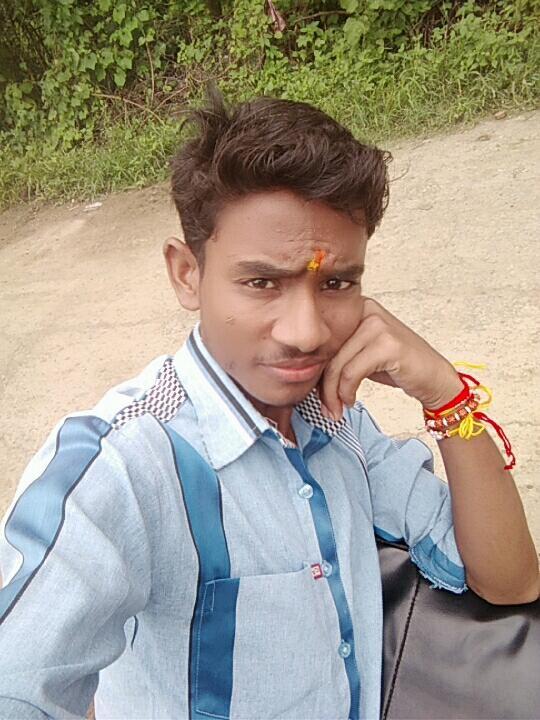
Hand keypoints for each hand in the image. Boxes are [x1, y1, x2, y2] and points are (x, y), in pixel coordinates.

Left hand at [317, 297, 463, 419]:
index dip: (316, 369)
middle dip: (323, 386)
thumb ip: (337, 353)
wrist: (434, 377)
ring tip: (337, 409)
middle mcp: (366, 309)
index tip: (316, 393)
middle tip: (326, 408)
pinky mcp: (387, 344)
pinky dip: (347, 392)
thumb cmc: (397, 366)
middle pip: (328, 352)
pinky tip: (351, 401)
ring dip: (333, 394)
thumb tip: (304, 369)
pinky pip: (352, 373)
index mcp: (357, 307)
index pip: (324, 340)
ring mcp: (378, 325)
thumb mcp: (361, 354)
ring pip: (337, 365)